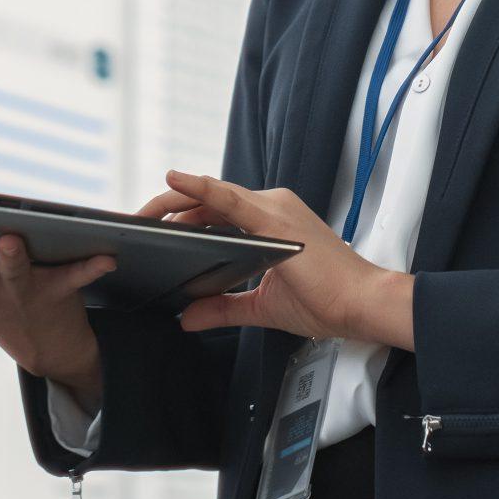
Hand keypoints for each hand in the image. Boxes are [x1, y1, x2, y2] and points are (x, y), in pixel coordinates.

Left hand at [139, 169, 394, 341]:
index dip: (181, 217)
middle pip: (207, 200)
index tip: (151, 230)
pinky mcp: (275, 218)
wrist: (363, 305)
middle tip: (135, 223)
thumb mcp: (262, 307)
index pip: (215, 212)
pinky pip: (229, 198)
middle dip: (168, 209)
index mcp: (269, 221)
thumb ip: (223, 308)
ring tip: (142, 213)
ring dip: (174, 201)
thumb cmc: (327, 301)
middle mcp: (270, 206)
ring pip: (212, 195)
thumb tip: (187, 316)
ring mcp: (274, 208)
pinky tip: (176, 181)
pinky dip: (201, 189)